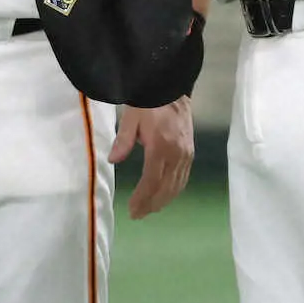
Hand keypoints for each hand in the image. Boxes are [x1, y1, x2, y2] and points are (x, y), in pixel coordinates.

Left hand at [108, 99, 193, 219]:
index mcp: (160, 146)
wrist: (171, 88)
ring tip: (149, 209)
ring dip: (163, 200)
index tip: (132, 210)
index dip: (142, 198)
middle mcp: (177, 154)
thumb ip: (123, 140)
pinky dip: (174, 190)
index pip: (152, 181)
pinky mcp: (190, 152)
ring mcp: (186, 154)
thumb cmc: (148, 102)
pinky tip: (164, 195)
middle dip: (151, 204)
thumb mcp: (131, 117)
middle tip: (137, 215)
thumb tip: (113, 160)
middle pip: (165, 188)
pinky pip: (183, 178)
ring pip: (176, 186)